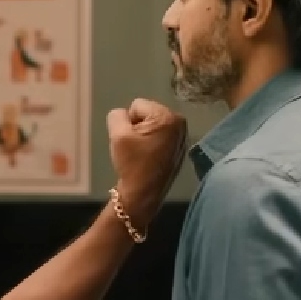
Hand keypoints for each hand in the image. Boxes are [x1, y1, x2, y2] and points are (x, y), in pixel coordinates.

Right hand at [106, 98, 187, 226]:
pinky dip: (153, 142)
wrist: (142, 194)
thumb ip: (117, 115)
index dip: (128, 121)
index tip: (130, 140)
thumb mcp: (118, 135)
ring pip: (153, 124)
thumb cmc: (132, 164)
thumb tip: (122, 114)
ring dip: (145, 134)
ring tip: (142, 152)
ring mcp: (183, 137)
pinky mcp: (180, 148)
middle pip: (148, 113)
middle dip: (138, 126)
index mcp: (168, 117)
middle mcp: (180, 123)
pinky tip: (149, 157)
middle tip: (135, 146)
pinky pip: (161, 136)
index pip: (137, 105)